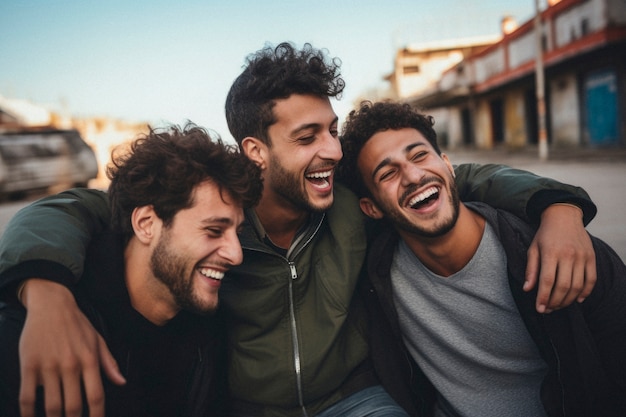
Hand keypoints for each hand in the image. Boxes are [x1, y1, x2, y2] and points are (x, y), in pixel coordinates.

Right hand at [18, 279, 125, 416]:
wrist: (52, 304)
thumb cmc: (77, 324)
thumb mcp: (98, 340)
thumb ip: (109, 363)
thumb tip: (121, 382)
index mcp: (90, 360)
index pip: (96, 396)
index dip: (97, 416)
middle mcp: (71, 365)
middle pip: (73, 406)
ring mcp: (49, 365)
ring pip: (51, 405)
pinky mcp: (29, 364)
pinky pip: (28, 396)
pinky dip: (28, 413)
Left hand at [524, 204, 596, 312]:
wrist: (564, 216)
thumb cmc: (545, 234)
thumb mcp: (533, 248)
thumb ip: (531, 269)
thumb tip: (527, 289)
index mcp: (551, 253)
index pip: (547, 281)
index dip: (543, 297)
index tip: (539, 309)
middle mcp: (568, 255)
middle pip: (563, 286)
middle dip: (555, 302)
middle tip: (548, 309)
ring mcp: (582, 256)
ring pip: (577, 286)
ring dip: (568, 300)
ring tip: (559, 305)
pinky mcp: (591, 257)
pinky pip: (592, 280)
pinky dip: (586, 292)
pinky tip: (577, 300)